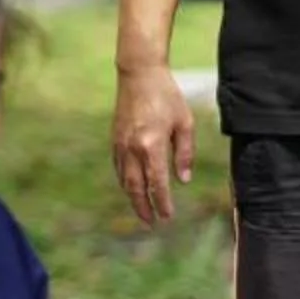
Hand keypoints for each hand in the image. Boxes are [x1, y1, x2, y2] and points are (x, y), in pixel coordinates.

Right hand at [113, 61, 198, 227]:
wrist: (139, 75)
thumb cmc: (167, 97)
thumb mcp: (184, 124)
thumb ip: (184, 153)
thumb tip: (182, 180)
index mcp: (152, 144)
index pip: (156, 182)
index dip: (162, 202)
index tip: (167, 216)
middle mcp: (132, 147)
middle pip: (135, 187)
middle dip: (143, 207)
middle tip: (151, 223)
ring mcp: (120, 143)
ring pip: (124, 179)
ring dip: (132, 198)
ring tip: (142, 212)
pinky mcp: (115, 139)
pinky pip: (118, 167)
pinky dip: (125, 182)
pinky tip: (132, 189)